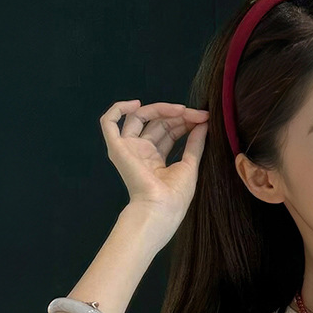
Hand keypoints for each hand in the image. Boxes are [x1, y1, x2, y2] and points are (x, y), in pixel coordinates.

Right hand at [99, 99, 209, 225]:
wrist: (161, 209)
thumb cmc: (175, 197)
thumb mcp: (190, 166)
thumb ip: (195, 144)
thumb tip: (203, 123)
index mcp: (156, 160)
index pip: (169, 132)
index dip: (185, 122)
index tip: (204, 118)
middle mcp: (141, 152)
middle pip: (157, 123)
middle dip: (178, 116)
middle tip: (198, 114)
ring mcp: (129, 149)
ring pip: (140, 117)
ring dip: (161, 109)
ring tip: (181, 110)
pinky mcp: (117, 148)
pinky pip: (109, 122)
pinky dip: (118, 108)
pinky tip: (136, 104)